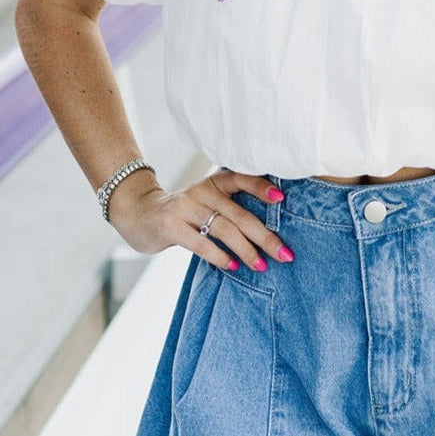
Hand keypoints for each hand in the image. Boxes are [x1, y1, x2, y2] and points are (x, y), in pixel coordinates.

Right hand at [107, 167, 292, 271]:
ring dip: (246, 250)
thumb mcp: (207, 200)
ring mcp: (186, 207)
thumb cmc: (185, 211)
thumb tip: (270, 230)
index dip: (261, 187)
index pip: (242, 178)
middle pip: (239, 214)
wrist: (140, 214)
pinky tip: (233, 266)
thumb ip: (231, 207)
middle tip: (285, 253)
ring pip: (223, 229)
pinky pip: (201, 243)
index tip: (282, 199)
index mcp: (215, 182)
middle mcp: (202, 190)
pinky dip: (219, 256)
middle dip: (265, 235)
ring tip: (262, 266)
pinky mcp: (171, 225)